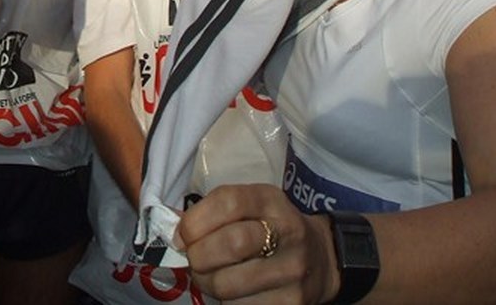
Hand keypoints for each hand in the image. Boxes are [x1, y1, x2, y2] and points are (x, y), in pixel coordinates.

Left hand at [176, 183, 335, 304]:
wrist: (320, 257)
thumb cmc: (270, 227)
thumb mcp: (249, 206)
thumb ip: (213, 212)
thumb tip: (175, 234)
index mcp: (270, 200)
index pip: (228, 201)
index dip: (195, 221)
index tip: (182, 235)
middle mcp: (287, 232)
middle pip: (230, 245)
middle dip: (198, 257)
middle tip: (194, 260)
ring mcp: (292, 270)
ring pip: (229, 285)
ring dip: (207, 284)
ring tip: (209, 277)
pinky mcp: (292, 304)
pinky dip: (226, 302)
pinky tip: (232, 292)